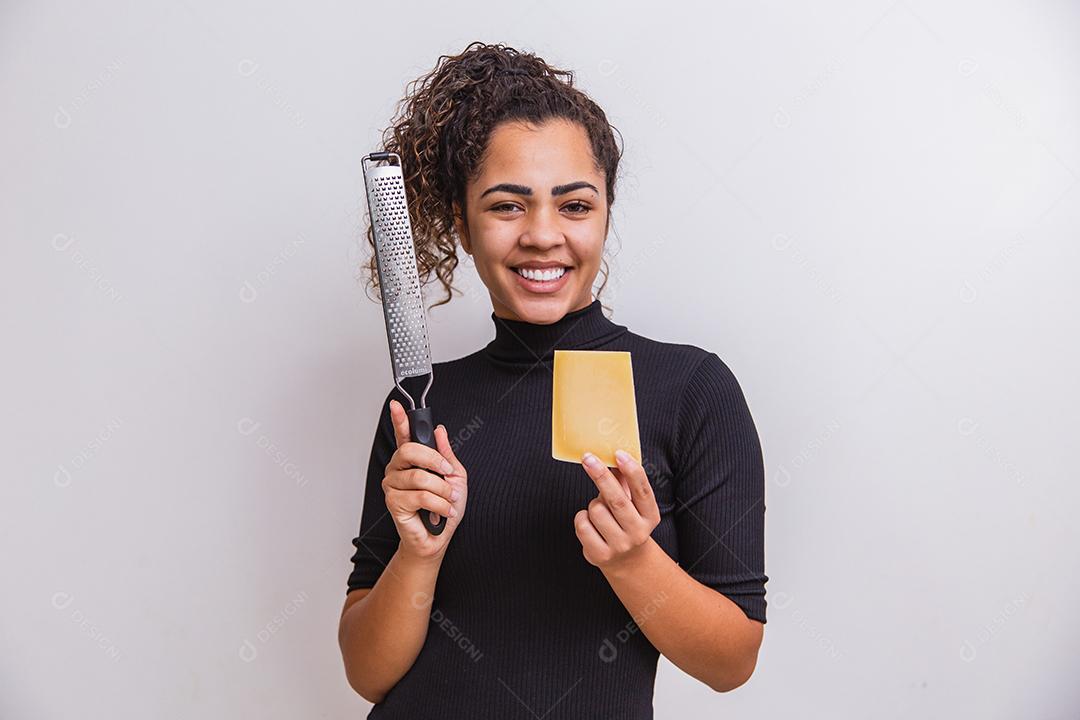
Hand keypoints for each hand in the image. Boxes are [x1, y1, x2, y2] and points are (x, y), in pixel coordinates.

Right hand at [382, 399, 467, 562]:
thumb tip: (440, 431)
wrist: (440, 537)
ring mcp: (393, 485)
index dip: (399, 419)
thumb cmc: (445, 508)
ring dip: (442, 490)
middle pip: (410, 451)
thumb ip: (446, 454)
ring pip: (419, 477)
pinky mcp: (393, 503)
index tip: (397, 405)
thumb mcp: (454, 476)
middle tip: (447, 473)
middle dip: (435, 461)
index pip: (403, 434)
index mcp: (412, 460)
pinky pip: (420, 496)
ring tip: (448, 500)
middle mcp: (398, 469)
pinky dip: (439, 504)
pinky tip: (443, 511)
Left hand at [573, 449, 660, 571]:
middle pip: (617, 500)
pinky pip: (582, 525)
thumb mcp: (632, 504)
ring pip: (596, 510)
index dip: (631, 471)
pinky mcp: (600, 555)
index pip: (642, 491)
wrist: (627, 561)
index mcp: (650, 516)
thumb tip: (614, 456)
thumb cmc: (626, 522)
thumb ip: (624, 482)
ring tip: (600, 511)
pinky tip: (590, 523)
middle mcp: (638, 532)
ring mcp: (619, 546)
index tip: (618, 454)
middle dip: (601, 476)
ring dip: (593, 504)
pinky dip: (582, 518)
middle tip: (588, 458)